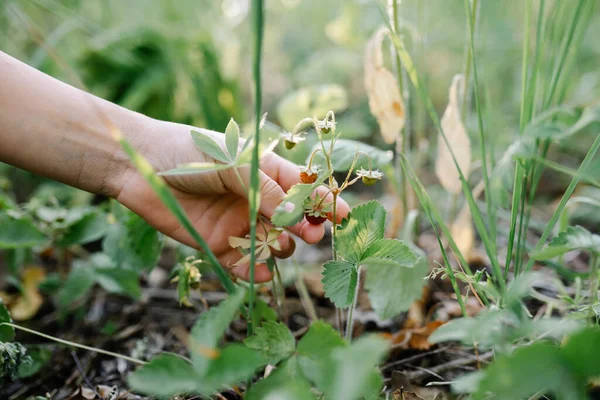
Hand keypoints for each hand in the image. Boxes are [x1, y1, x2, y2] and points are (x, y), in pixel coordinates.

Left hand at [114, 119, 349, 281]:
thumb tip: (297, 214)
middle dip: (307, 228)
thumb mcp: (233, 164)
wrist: (141, 167)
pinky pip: (243, 263)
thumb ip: (266, 191)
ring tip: (279, 245)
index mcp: (264, 173)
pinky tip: (258, 271)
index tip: (344, 216)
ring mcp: (239, 223)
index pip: (302, 189)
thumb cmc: (190, 153)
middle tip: (312, 235)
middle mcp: (255, 200)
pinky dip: (253, 270)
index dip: (324, 202)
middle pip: (292, 221)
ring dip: (281, 248)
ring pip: (273, 244)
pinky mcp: (218, 245)